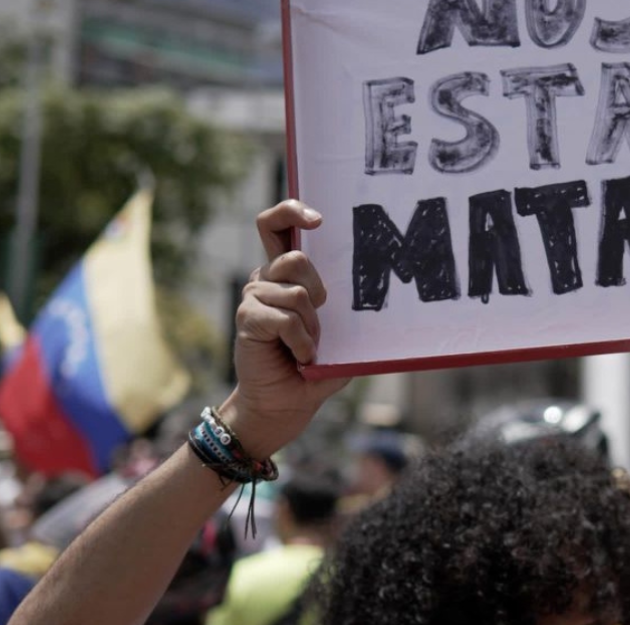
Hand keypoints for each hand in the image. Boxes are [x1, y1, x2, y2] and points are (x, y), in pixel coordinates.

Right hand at [219, 201, 350, 457]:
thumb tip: (381, 291)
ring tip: (307, 348)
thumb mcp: (338, 338)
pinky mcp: (247, 318)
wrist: (282, 407)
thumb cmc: (311, 371)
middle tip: (319, 317)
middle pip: (296, 258)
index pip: (276, 225)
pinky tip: (300, 358)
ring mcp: (253, 298)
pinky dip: (302, 342)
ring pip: (296, 293)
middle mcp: (265, 280)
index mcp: (284, 276)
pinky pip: (286, 318)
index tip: (317, 219)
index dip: (292, 211)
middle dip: (318, 289)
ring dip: (312, 327)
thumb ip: (346, 313)